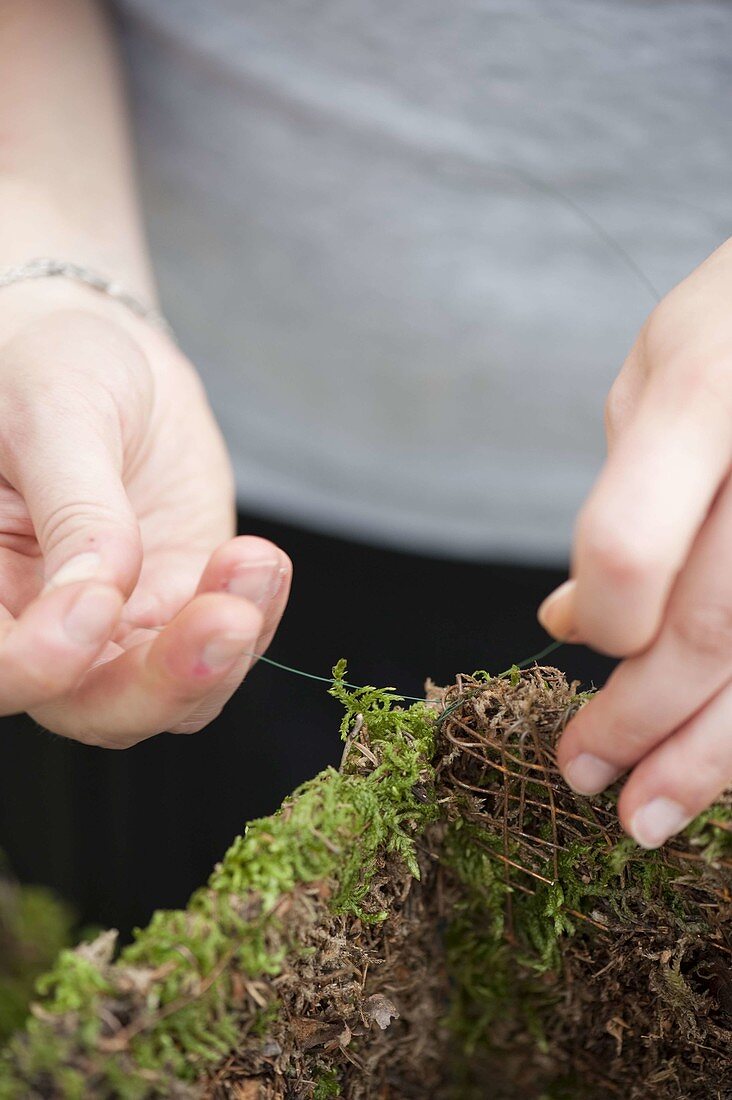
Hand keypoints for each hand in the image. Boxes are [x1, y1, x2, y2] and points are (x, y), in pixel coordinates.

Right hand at [0, 285, 290, 746]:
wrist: (109, 357)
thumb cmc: (50, 369)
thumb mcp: (55, 417)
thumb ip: (78, 510)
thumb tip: (102, 592)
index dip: (40, 664)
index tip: (99, 599)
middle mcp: (38, 627)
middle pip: (89, 709)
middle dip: (164, 682)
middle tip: (224, 620)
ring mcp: (116, 628)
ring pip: (169, 698)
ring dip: (226, 650)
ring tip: (255, 565)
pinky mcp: (179, 609)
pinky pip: (222, 649)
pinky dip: (254, 617)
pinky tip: (262, 564)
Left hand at [538, 238, 731, 847]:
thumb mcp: (660, 376)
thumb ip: (619, 499)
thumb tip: (571, 625)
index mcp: (707, 390)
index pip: (633, 546)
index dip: (607, 617)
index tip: (588, 642)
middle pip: (713, 627)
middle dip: (640, 721)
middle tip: (583, 779)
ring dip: (710, 760)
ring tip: (647, 818)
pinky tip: (719, 760)